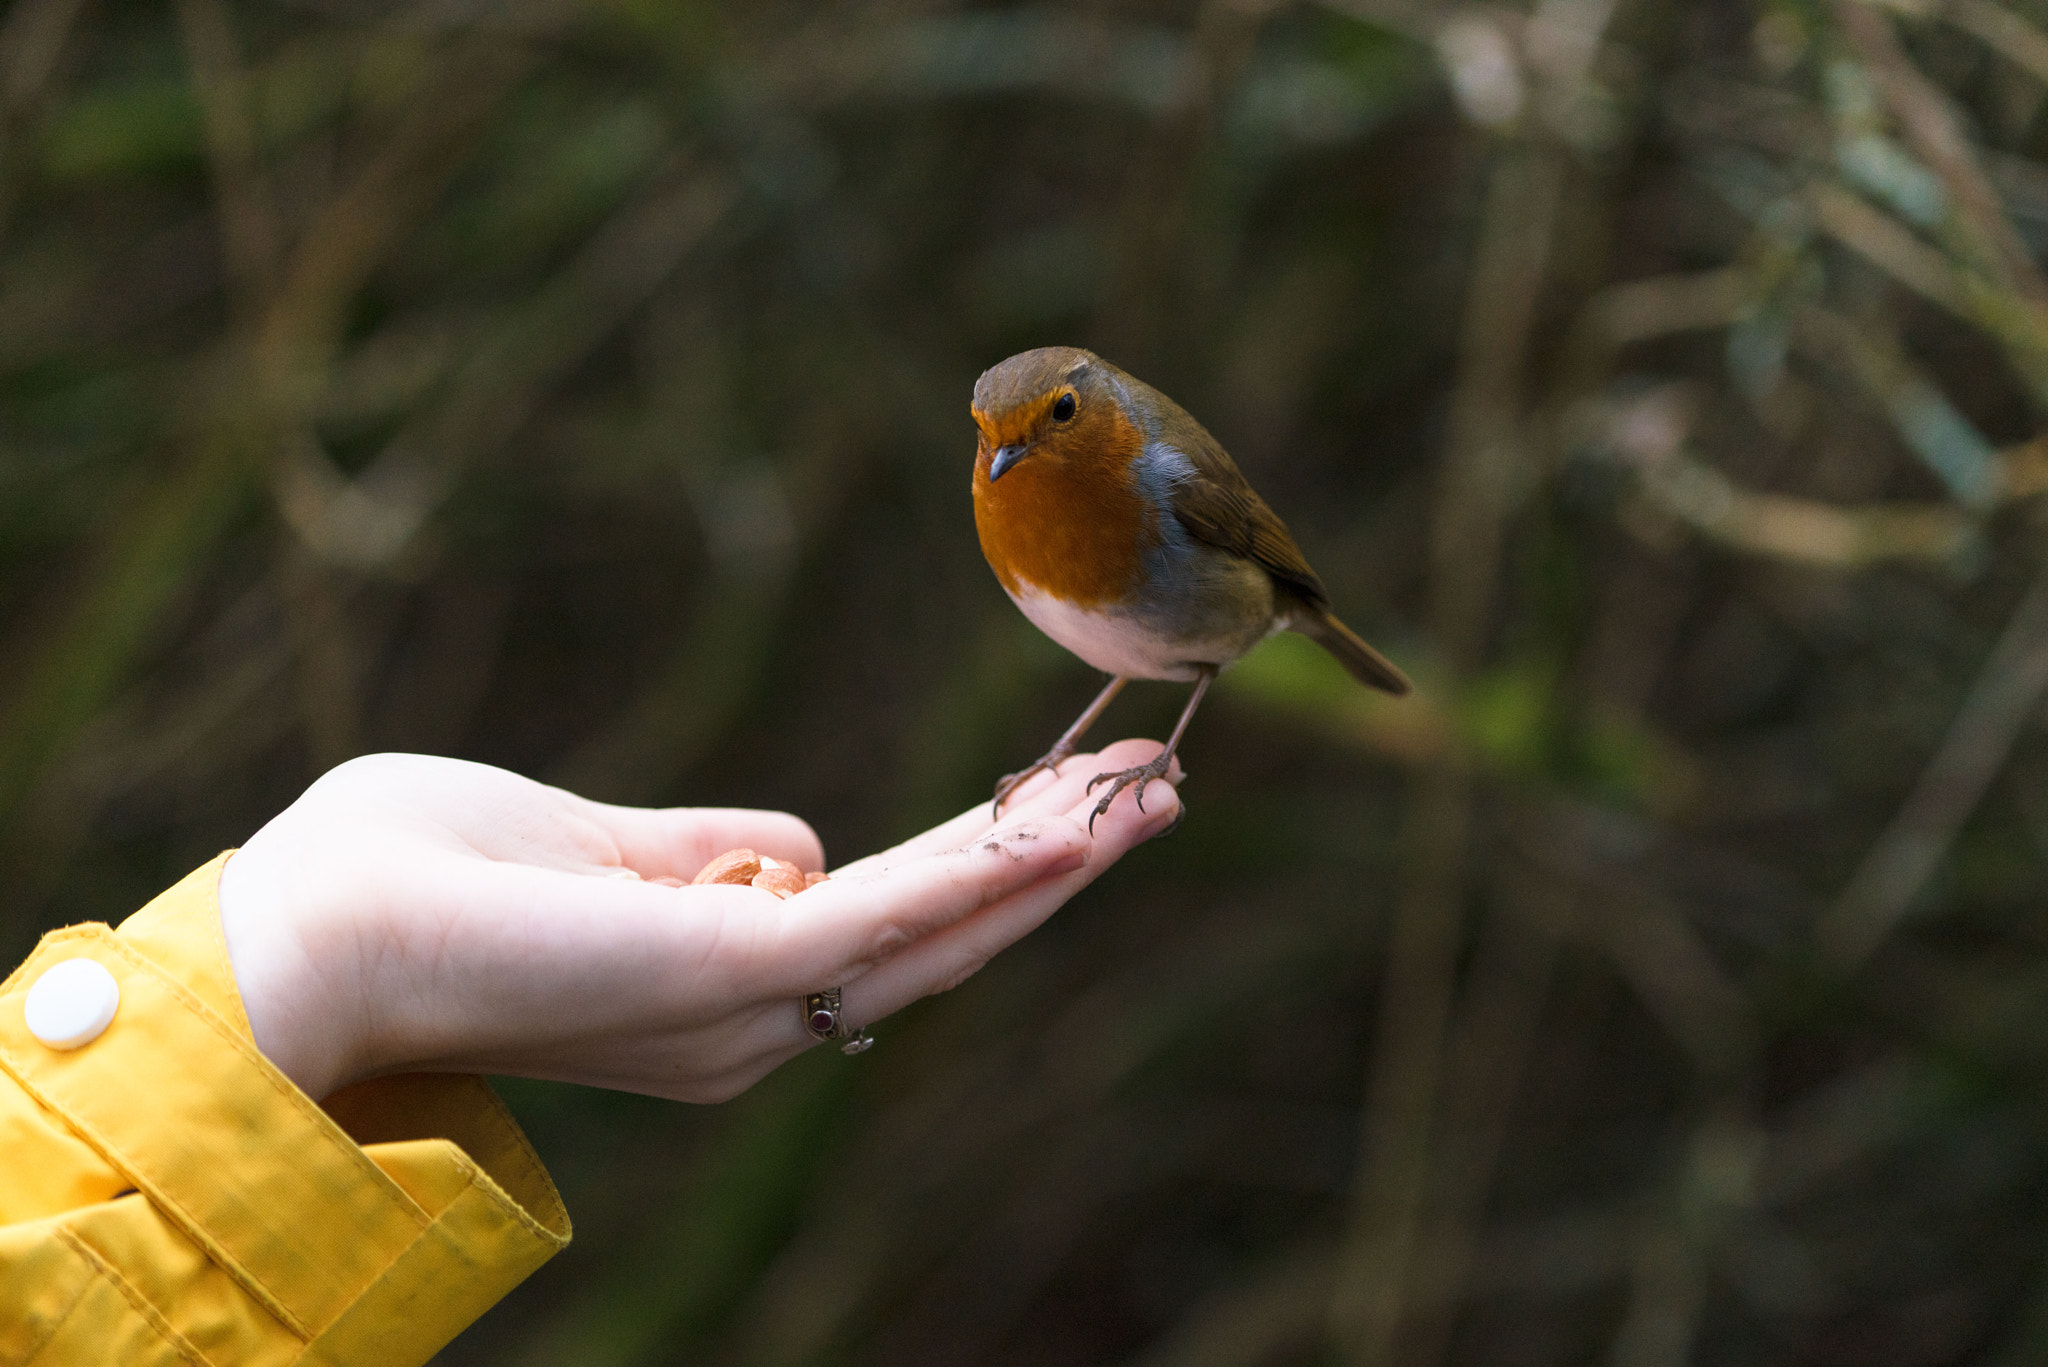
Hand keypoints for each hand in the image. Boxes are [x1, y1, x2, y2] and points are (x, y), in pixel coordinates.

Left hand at [215, 744, 1178, 1101]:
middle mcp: (753, 1019)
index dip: (991, 864)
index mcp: (722, 984)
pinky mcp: (727, 972)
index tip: (1075, 802)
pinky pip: (885, 919)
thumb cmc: (422, 878)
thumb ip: (701, 849)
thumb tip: (789, 842)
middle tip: (1158, 790)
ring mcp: (745, 1005)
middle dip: (1055, 863)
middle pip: (942, 934)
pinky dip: (986, 877)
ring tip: (1150, 795)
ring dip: (1052, 861)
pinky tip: (1065, 833)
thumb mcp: (595, 848)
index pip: (891, 921)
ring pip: (939, 930)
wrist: (310, 931)